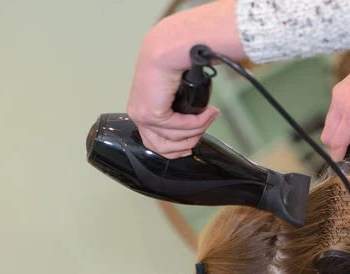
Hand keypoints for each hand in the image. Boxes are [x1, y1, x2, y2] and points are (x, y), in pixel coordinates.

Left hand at [126, 0, 244, 158]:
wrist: (169, 48)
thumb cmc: (173, 64)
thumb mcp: (176, 96)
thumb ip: (180, 114)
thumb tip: (195, 129)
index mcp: (142, 111)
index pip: (155, 145)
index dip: (176, 149)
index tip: (192, 145)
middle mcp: (139, 115)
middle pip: (164, 148)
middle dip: (189, 142)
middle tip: (205, 126)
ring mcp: (143, 116)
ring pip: (175, 139)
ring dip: (197, 130)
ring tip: (210, 115)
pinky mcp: (151, 114)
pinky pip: (180, 128)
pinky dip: (197, 123)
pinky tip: (207, 112)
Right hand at [321, 40, 349, 162]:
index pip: (337, 142)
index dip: (338, 156)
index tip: (344, 163)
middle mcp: (340, 103)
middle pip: (327, 136)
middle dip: (336, 146)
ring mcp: (337, 95)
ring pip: (328, 125)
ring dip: (337, 134)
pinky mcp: (337, 90)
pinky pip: (332, 113)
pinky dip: (339, 122)